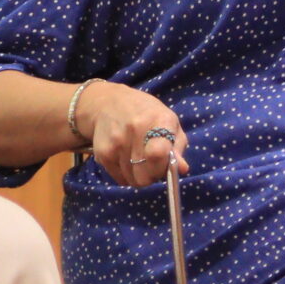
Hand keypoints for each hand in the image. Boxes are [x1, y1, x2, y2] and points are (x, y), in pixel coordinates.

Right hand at [72, 80, 188, 188]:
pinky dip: (125, 174)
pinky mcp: (102, 152)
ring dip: (137, 175)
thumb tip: (182, 169)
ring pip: (133, 181)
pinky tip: (125, 157)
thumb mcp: (169, 122)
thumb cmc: (147, 114)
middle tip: (151, 164)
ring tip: (137, 157)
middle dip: (151, 176)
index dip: (162, 168)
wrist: (108, 103)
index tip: (163, 167)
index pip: (158, 153)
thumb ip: (177, 146)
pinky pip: (119, 179)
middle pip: (145, 176)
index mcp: (159, 120)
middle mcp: (135, 129)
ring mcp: (116, 141)